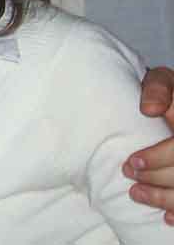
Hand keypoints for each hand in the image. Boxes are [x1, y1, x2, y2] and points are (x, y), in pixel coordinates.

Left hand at [124, 66, 173, 223]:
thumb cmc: (169, 95)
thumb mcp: (163, 81)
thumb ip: (158, 88)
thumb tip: (149, 110)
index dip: (158, 158)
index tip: (133, 162)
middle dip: (157, 178)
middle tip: (129, 175)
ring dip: (165, 199)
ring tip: (136, 194)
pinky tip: (167, 217)